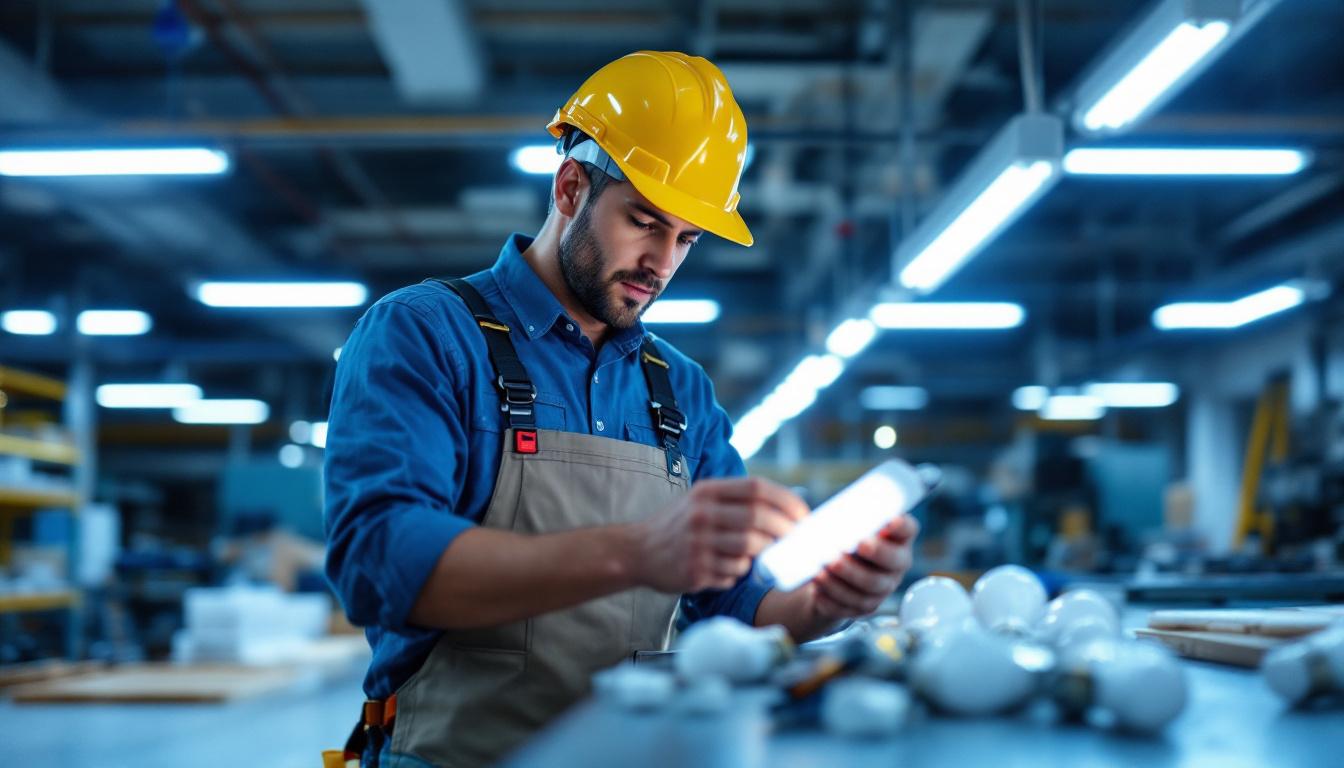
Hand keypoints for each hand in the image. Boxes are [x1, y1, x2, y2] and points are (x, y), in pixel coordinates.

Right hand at [630, 477, 808, 593]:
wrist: (637, 551)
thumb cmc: (679, 525)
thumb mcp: (701, 500)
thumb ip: (737, 500)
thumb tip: (786, 510)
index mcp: (707, 491)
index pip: (757, 488)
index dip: (786, 501)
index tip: (804, 515)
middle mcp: (701, 514)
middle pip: (757, 518)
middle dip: (785, 530)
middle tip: (797, 539)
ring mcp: (697, 544)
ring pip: (749, 548)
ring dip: (761, 553)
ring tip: (758, 554)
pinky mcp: (695, 570)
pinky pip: (733, 573)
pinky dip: (739, 571)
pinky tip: (727, 568)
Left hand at [809, 515, 919, 620]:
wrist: (829, 570)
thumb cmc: (839, 538)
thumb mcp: (841, 523)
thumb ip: (840, 519)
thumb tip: (819, 515)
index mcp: (895, 537)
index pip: (907, 528)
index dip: (901, 525)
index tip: (890, 520)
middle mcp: (895, 564)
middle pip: (893, 561)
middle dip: (874, 552)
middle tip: (852, 546)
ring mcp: (882, 588)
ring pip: (869, 586)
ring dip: (844, 579)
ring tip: (821, 571)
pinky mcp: (864, 607)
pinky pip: (850, 606)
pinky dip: (831, 598)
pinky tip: (817, 590)